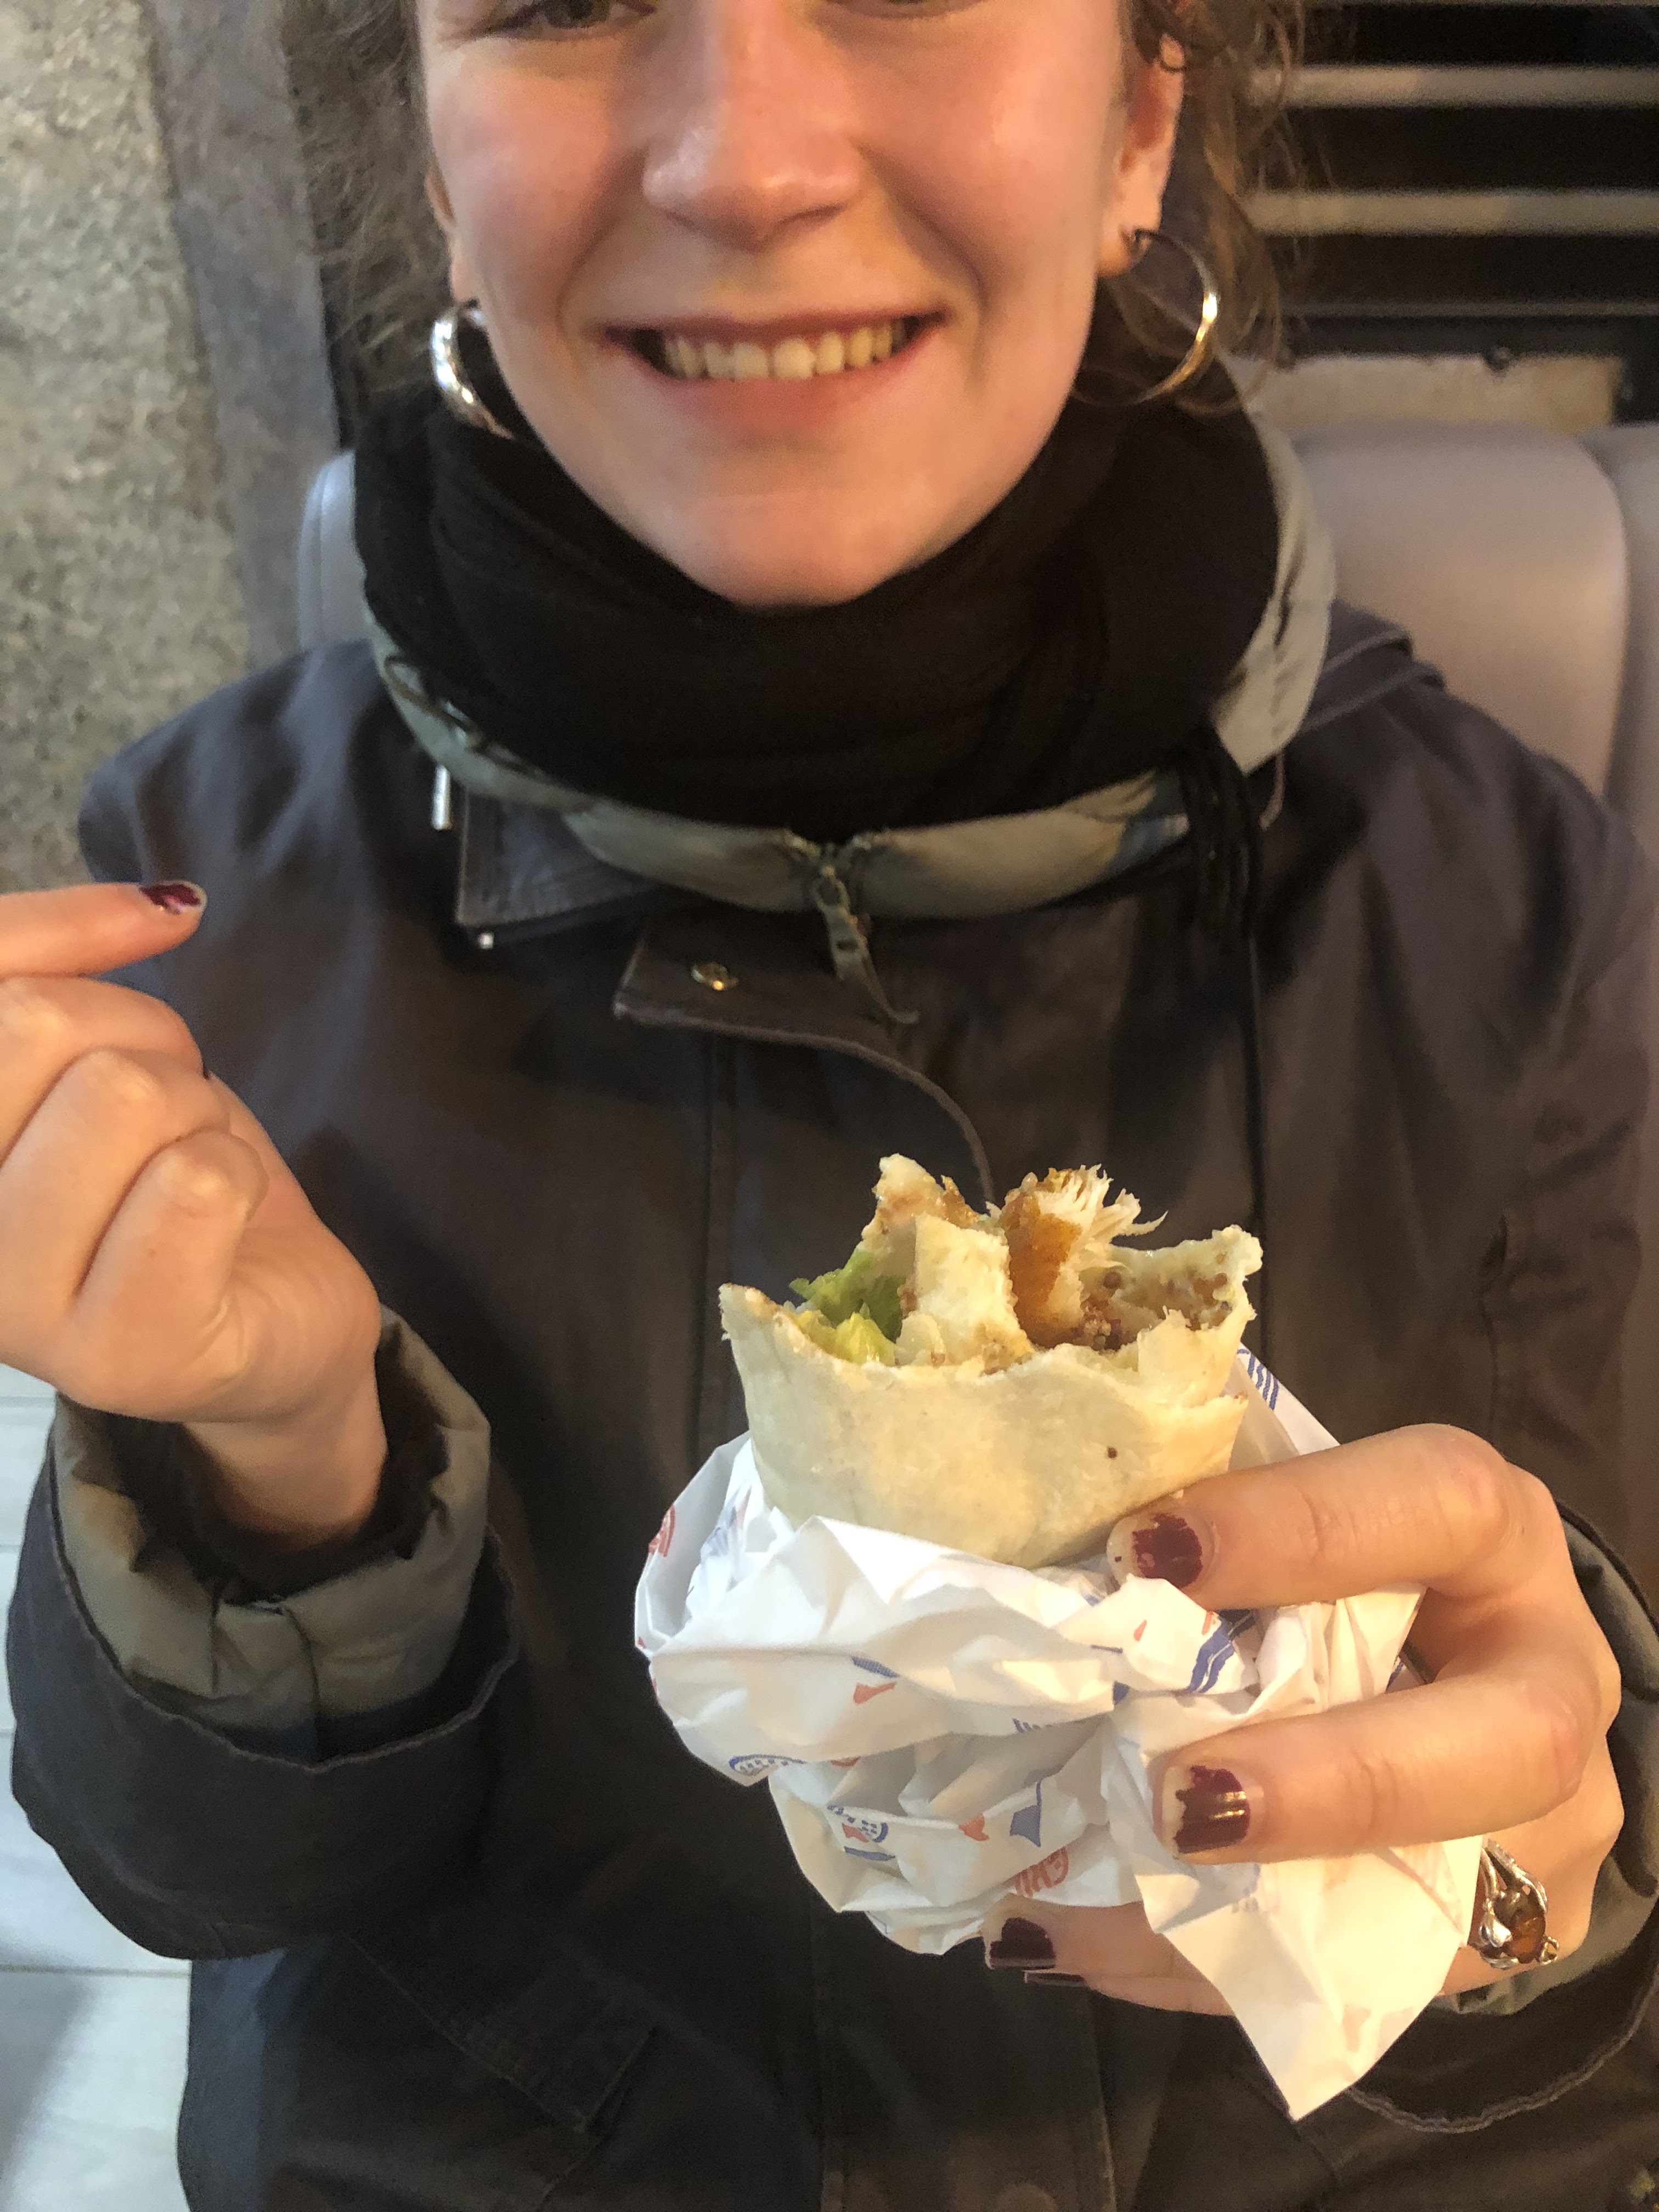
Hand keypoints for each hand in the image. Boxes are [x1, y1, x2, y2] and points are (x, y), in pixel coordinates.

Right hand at [0, 883, 386, 1541]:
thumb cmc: (165, 1170)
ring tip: (189, 1174)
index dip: (67, 931)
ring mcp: (11, 1310)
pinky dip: (237, 1176)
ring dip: (196, 1115)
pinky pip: (198, 1178)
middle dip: (147, 1040)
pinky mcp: (117, 1353)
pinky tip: (218, 1231)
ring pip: (126, 1093)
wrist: (271, 1314)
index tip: (154, 925)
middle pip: (40, 1021)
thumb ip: (64, 954)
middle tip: (166, 1113)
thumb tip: (165, 904)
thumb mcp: (99, 1045)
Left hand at [984, 1428, 1624, 2009]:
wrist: (1454, 1662)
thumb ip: (1214, 1516)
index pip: (1433, 1504)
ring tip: (1080, 1915)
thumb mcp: (1302, 1509)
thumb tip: (1061, 1530)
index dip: (1295, 1528)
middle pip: (1512, 1743)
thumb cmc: (1342, 1563)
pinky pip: (1365, 1978)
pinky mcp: (1503, 1931)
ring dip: (1249, 1914)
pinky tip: (1088, 1947)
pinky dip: (1212, 1967)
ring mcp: (1549, 1825)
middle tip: (1181, 1802)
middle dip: (1341, 1782)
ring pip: (1438, 1895)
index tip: (1144, 1556)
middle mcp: (1553, 1677)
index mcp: (1495, 1534)